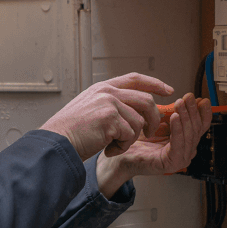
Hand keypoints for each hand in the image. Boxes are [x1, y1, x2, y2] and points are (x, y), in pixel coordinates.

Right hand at [40, 73, 173, 161]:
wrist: (58, 141)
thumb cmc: (71, 131)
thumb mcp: (90, 108)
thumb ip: (110, 103)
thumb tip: (135, 110)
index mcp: (103, 87)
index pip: (135, 79)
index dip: (154, 84)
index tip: (168, 90)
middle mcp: (107, 92)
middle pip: (145, 101)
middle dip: (152, 119)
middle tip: (149, 132)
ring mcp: (109, 104)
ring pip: (139, 122)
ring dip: (130, 138)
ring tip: (114, 144)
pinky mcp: (110, 119)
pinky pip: (130, 135)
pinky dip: (122, 147)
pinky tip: (107, 149)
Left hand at [95, 94, 211, 197]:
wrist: (120, 152)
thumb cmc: (137, 138)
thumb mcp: (158, 121)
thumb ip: (171, 113)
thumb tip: (185, 99)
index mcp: (185, 140)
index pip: (200, 126)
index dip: (202, 112)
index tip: (201, 99)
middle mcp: (186, 150)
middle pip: (196, 129)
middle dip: (192, 111)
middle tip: (188, 97)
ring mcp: (180, 158)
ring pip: (189, 136)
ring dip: (185, 118)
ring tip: (180, 104)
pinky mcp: (172, 164)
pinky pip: (178, 145)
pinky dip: (178, 130)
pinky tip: (175, 118)